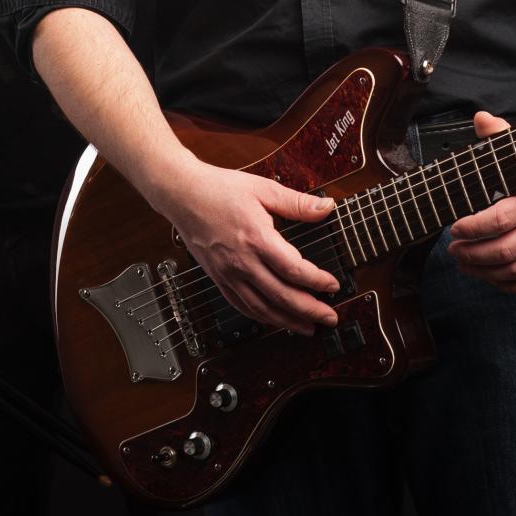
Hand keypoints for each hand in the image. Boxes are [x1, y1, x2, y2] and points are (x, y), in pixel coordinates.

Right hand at [154, 160, 340, 333]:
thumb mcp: (263, 189)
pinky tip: (275, 320)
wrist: (182, 194)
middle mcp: (241, 261)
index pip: (293, 269)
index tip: (333, 285)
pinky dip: (262, 317)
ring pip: (262, 308)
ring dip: (288, 321)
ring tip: (308, 327)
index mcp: (256, 238)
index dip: (317, 281)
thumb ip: (297, 202)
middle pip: (281, 295)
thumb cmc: (219, 188)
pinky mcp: (218, 278)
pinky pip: (242, 305)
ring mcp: (228, 273)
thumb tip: (327, 207)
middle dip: (310, 310)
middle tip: (330, 318)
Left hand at [447, 111, 515, 292]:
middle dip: (471, 253)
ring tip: (463, 261)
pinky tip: (486, 275)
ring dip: (483, 271)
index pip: (500, 220)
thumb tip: (480, 118)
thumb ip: (498, 134)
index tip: (454, 227)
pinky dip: (506, 285)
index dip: (472, 227)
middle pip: (504, 251)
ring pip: (515, 271)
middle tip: (453, 248)